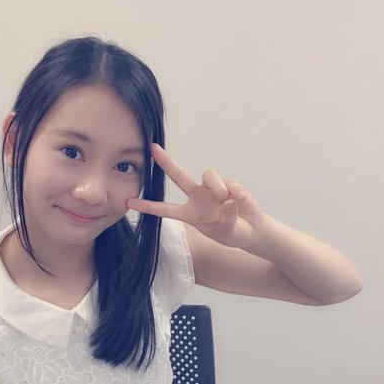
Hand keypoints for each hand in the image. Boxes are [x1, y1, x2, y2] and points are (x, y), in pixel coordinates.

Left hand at [126, 143, 264, 248]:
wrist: (253, 230)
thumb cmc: (235, 234)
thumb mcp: (228, 233)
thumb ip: (226, 221)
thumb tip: (227, 201)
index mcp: (190, 214)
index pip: (165, 210)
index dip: (148, 206)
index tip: (129, 202)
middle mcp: (197, 198)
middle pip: (178, 176)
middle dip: (166, 162)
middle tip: (152, 148)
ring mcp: (212, 189)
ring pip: (208, 176)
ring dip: (218, 188)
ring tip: (230, 203)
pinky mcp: (228, 184)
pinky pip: (229, 182)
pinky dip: (236, 192)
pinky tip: (241, 202)